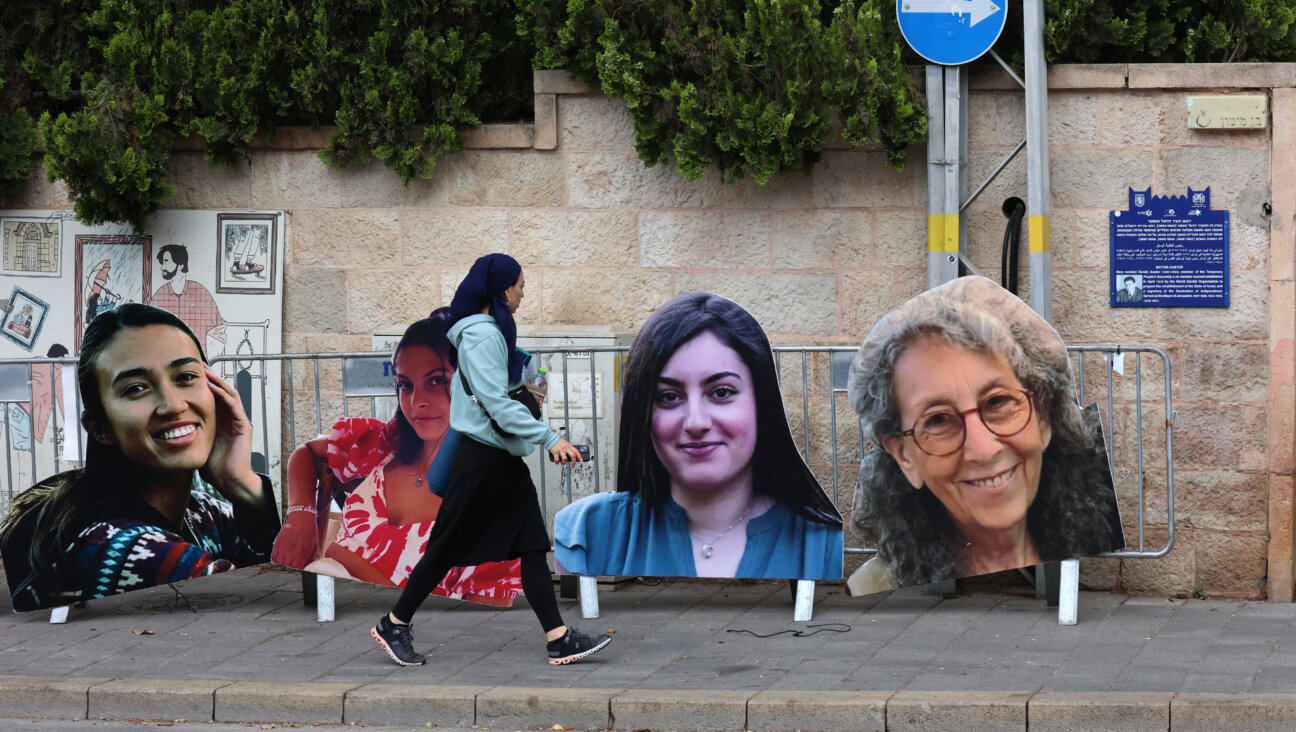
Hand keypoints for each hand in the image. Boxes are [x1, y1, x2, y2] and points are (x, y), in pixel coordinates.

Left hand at [200, 365, 260, 501]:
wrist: (228, 481)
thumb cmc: (212, 466)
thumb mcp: (196, 443)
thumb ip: (188, 431)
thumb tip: (165, 425)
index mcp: (219, 420)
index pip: (211, 396)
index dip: (202, 383)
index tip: (187, 372)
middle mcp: (230, 417)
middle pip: (221, 390)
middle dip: (210, 377)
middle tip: (196, 364)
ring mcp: (238, 420)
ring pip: (229, 394)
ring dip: (217, 381)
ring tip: (204, 371)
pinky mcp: (243, 426)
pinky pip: (234, 405)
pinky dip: (224, 394)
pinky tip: (213, 387)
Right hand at [271, 515, 320, 568]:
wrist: (302, 518)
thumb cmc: (309, 531)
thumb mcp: (314, 546)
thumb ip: (309, 557)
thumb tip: (306, 565)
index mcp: (303, 556)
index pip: (299, 570)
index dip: (298, 569)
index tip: (298, 567)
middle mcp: (293, 554)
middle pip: (288, 567)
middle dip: (291, 566)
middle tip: (292, 563)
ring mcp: (284, 550)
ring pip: (280, 563)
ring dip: (283, 563)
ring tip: (287, 559)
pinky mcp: (278, 544)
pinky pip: (274, 557)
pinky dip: (276, 559)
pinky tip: (280, 556)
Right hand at [549, 437, 582, 463]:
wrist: (550, 438)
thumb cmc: (558, 441)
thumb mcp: (565, 443)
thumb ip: (568, 448)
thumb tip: (572, 454)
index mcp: (568, 446)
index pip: (576, 451)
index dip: (579, 456)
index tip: (581, 460)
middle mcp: (565, 448)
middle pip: (572, 455)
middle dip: (574, 462)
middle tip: (573, 465)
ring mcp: (560, 450)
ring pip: (565, 458)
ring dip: (564, 463)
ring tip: (563, 463)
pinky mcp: (555, 452)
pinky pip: (557, 459)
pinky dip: (557, 462)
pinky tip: (557, 462)